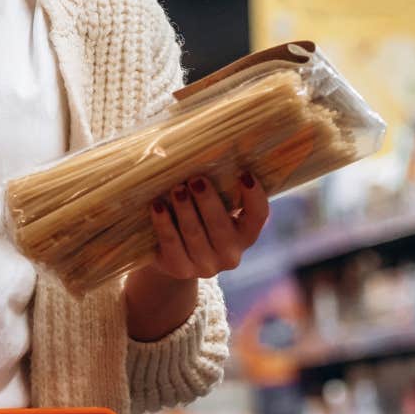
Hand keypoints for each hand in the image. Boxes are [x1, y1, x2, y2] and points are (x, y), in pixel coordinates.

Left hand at [145, 170, 269, 279]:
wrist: (172, 254)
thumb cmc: (198, 216)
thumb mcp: (212, 205)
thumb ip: (219, 185)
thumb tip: (211, 144)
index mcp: (246, 234)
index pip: (258, 215)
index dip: (254, 196)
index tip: (245, 174)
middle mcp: (230, 254)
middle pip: (221, 226)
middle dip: (208, 201)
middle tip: (196, 179)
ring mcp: (206, 265)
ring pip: (194, 234)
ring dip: (185, 210)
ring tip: (176, 189)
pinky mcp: (180, 269)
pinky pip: (171, 244)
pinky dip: (164, 224)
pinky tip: (157, 206)